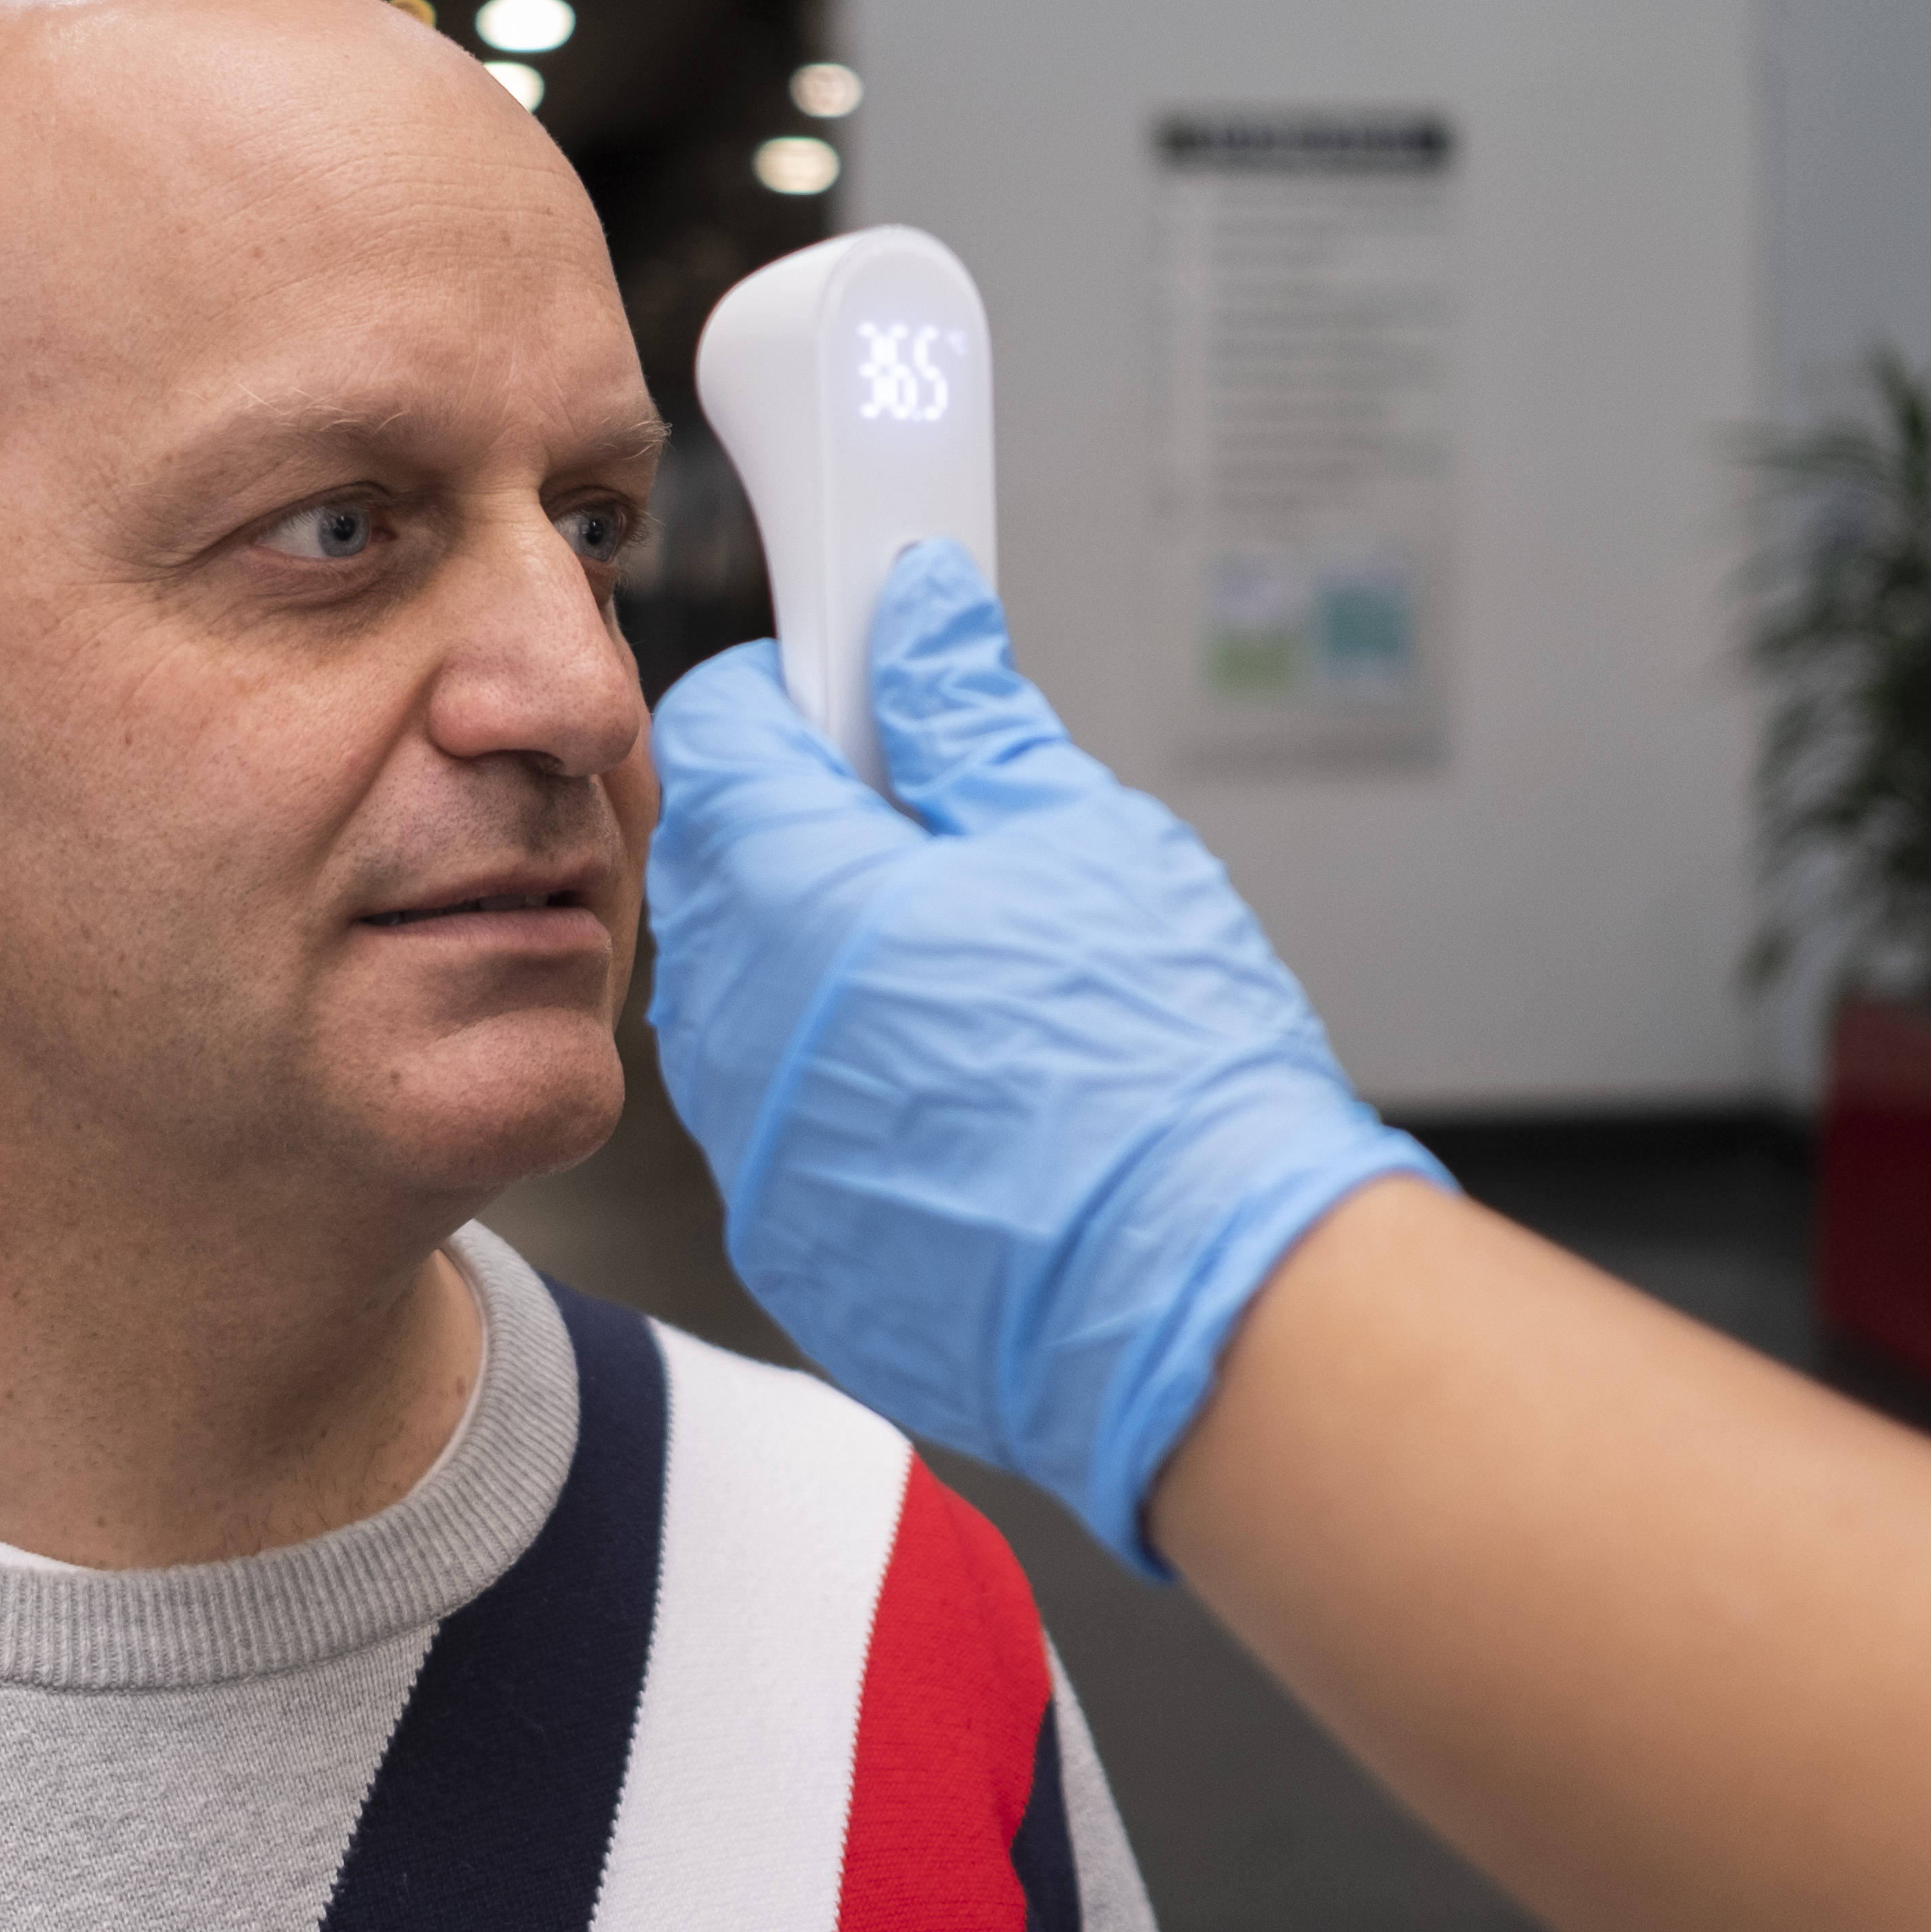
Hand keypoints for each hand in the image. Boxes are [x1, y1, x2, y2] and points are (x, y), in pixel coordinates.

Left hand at [645, 540, 1444, 1571]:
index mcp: (797, 898)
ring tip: (964, 972)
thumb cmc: (1165, 1082)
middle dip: (802, 828)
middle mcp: (742, 1032)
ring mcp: (754, 1154)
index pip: (718, 735)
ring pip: (745, 1004)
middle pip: (720, 869)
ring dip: (818, 964)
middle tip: (933, 829)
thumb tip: (924, 619)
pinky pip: (781, 1127)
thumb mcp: (1081, 842)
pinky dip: (842, 1091)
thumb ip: (969, 717)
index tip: (853, 694)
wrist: (1212, 1312)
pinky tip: (960, 1094)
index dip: (785, 694)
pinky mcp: (790, 1248)